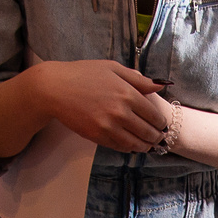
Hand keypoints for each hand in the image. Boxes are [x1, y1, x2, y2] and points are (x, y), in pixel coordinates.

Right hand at [30, 60, 166, 152]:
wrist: (55, 88)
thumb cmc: (83, 74)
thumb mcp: (112, 68)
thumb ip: (138, 79)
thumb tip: (161, 84)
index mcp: (127, 93)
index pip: (153, 114)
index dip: (160, 122)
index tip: (162, 124)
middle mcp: (120, 111)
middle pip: (147, 131)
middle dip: (156, 136)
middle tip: (159, 138)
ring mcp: (108, 126)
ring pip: (135, 143)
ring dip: (145, 146)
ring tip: (149, 145)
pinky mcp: (97, 136)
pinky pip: (119, 147)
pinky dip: (128, 148)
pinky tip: (131, 146)